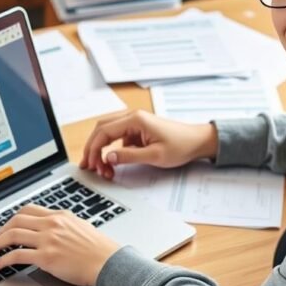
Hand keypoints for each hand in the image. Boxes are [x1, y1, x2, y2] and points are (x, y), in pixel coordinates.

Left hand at [0, 204, 120, 285]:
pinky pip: (16, 255)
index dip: (12, 219)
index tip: (6, 228)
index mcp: (60, 216)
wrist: (108, 262)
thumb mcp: (80, 228)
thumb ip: (63, 226)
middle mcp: (52, 224)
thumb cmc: (99, 250)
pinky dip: (2, 260)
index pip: (28, 210)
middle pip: (16, 220)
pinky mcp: (46, 257)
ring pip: (12, 235)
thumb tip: (50, 231)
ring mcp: (48, 239)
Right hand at [79, 109, 217, 179]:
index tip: (91, 163)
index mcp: (135, 119)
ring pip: (108, 133)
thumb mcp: (154, 155)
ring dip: (101, 149)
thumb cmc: (181, 145)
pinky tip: (113, 164)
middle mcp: (132, 117)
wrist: (197, 141)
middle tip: (89, 166)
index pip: (104, 131)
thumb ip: (129, 156)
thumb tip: (108, 158)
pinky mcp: (137, 130)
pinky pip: (118, 138)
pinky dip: (112, 151)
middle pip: (102, 129)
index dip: (94, 148)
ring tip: (101, 168)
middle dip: (93, 148)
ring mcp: (134, 123)